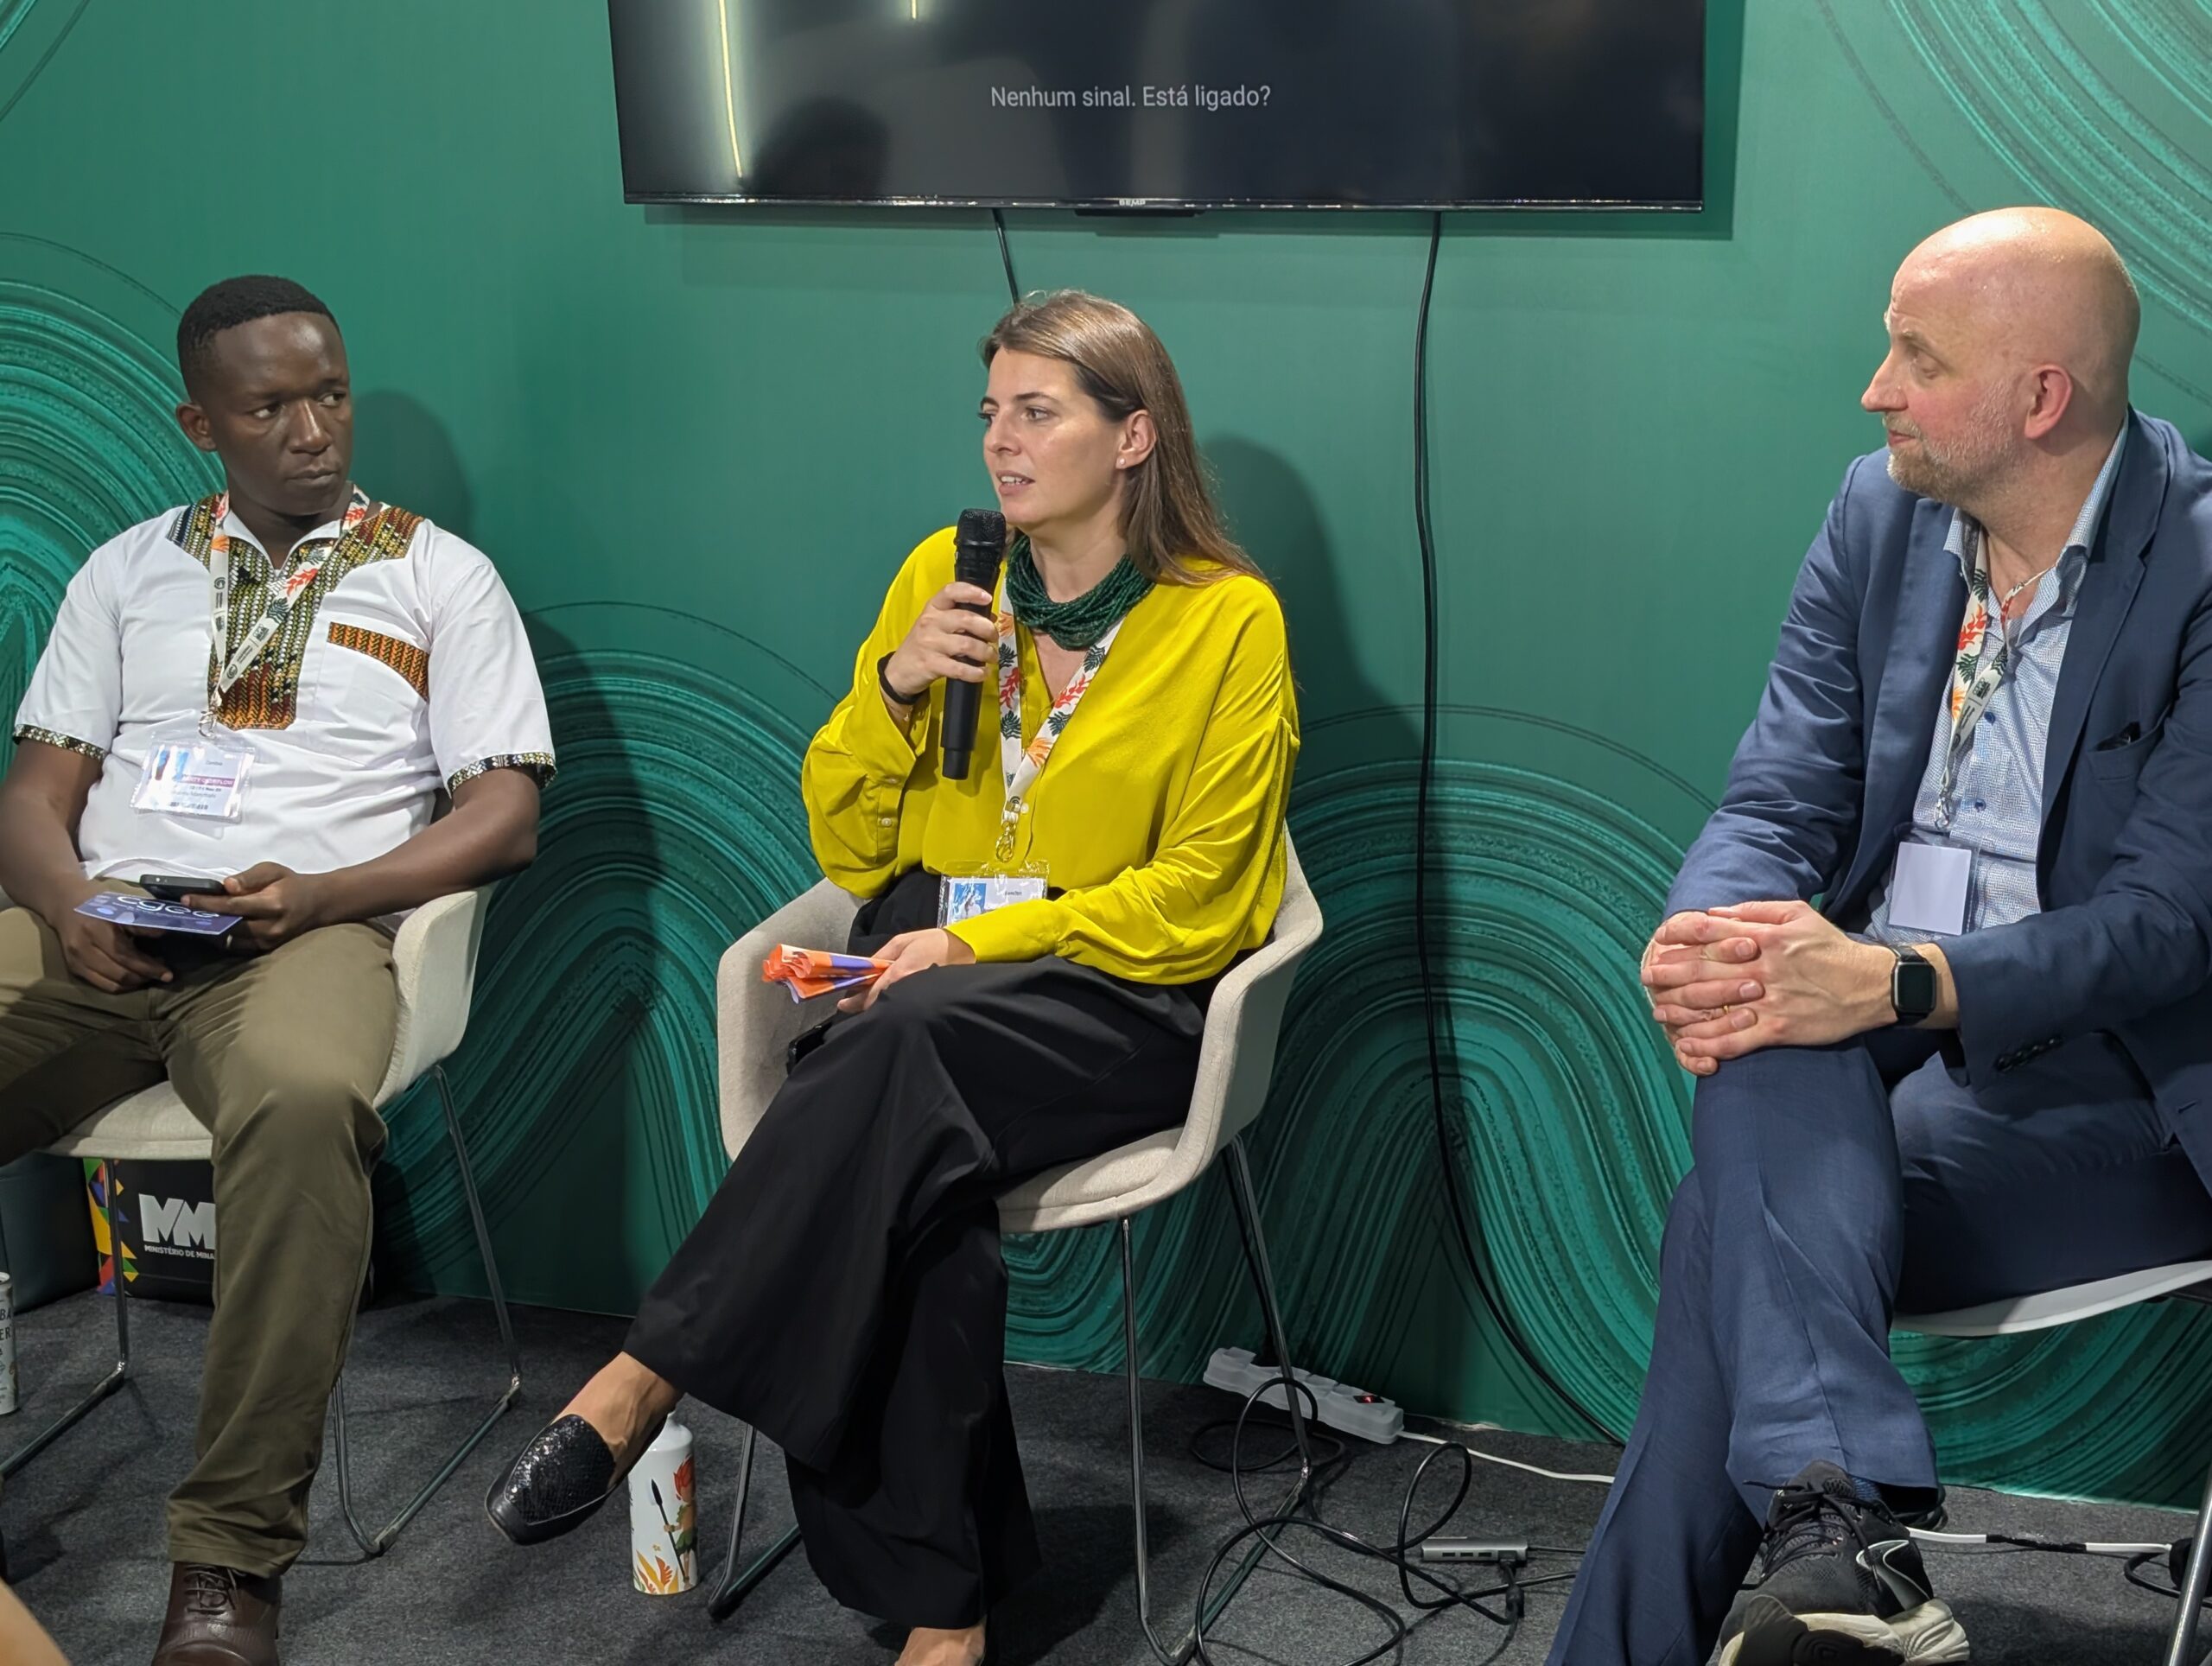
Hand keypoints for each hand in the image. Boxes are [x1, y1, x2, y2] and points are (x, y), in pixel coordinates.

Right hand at [51, 881, 172, 993]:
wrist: (64, 903)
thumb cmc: (97, 902)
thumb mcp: (120, 905)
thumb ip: (140, 922)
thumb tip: (165, 932)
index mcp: (95, 929)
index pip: (125, 956)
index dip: (148, 967)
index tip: (167, 972)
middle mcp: (83, 948)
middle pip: (119, 973)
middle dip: (145, 977)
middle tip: (162, 974)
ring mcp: (76, 960)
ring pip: (111, 983)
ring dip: (134, 984)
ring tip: (149, 976)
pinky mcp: (73, 968)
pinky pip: (101, 985)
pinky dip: (120, 985)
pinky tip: (133, 978)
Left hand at [186, 863, 333, 953]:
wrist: (318, 904)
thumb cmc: (292, 883)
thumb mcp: (273, 871)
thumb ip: (249, 878)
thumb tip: (226, 886)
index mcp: (273, 905)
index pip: (233, 906)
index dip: (208, 904)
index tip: (186, 900)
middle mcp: (271, 927)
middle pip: (229, 926)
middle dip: (205, 918)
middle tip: (184, 911)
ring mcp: (269, 941)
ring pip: (230, 940)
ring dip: (210, 930)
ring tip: (194, 920)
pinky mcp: (266, 949)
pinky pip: (237, 946)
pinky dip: (222, 938)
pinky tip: (210, 929)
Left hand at [839, 928, 975, 1012]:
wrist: (963, 949)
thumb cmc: (932, 942)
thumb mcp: (901, 941)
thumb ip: (880, 954)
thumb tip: (865, 967)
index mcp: (898, 974)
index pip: (871, 995)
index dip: (854, 1002)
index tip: (843, 1004)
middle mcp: (905, 989)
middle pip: (878, 1004)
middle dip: (864, 1004)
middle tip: (853, 1002)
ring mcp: (916, 996)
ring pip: (890, 1006)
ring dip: (877, 1004)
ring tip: (869, 999)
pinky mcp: (925, 1000)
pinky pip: (902, 1005)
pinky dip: (892, 1003)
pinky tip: (888, 999)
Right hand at [881, 582, 999, 707]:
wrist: (899, 670)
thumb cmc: (923, 644)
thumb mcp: (937, 626)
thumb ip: (961, 618)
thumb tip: (991, 618)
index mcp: (933, 608)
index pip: (950, 592)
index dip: (971, 592)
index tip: (987, 598)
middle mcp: (930, 622)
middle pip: (966, 619)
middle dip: (987, 629)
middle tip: (994, 638)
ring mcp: (930, 643)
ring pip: (967, 644)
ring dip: (986, 652)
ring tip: (992, 656)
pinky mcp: (931, 664)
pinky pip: (960, 668)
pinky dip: (976, 672)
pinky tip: (983, 673)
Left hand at [1649, 900, 1894, 1070]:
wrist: (1872, 986)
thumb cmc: (1831, 948)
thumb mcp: (1798, 914)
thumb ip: (1755, 911)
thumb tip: (1716, 912)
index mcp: (1764, 936)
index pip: (1709, 930)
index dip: (1678, 934)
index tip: (1659, 939)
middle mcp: (1762, 967)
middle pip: (1702, 968)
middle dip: (1669, 972)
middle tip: (1646, 976)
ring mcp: (1768, 1000)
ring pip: (1712, 1006)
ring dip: (1680, 1010)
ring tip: (1659, 1011)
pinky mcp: (1778, 1030)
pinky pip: (1734, 1040)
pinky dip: (1707, 1044)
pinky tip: (1687, 1045)